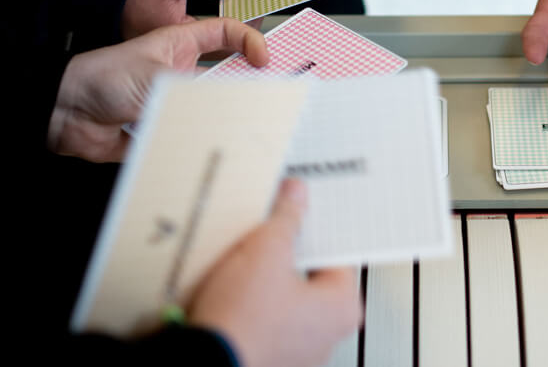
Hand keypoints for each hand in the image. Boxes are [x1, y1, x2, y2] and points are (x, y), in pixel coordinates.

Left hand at [47, 18, 267, 160]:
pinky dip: (199, 146)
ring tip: (240, 131)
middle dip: (246, 88)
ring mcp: (172, 103)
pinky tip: (207, 152)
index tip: (264, 61)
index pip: (226, 34)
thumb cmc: (101, 78)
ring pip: (210, 111)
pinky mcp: (163, 131)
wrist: (64, 112)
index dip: (249, 42)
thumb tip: (236, 102)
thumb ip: (199, 91)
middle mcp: (181, 73)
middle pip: (225, 77)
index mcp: (181, 45)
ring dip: (222, 121)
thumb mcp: (158, 78)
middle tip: (267, 100)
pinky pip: (189, 139)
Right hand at [190, 179, 361, 366]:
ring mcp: (298, 351)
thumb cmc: (243, 321)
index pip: (333, 251)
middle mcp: (327, 334)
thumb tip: (295, 196)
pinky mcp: (269, 357)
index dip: (309, 226)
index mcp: (342, 307)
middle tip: (263, 238)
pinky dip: (252, 304)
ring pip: (285, 298)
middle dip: (285, 253)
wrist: (205, 362)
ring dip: (266, 279)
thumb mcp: (266, 251)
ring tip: (244, 265)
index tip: (294, 213)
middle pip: (309, 275)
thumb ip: (286, 218)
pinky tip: (233, 293)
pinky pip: (266, 319)